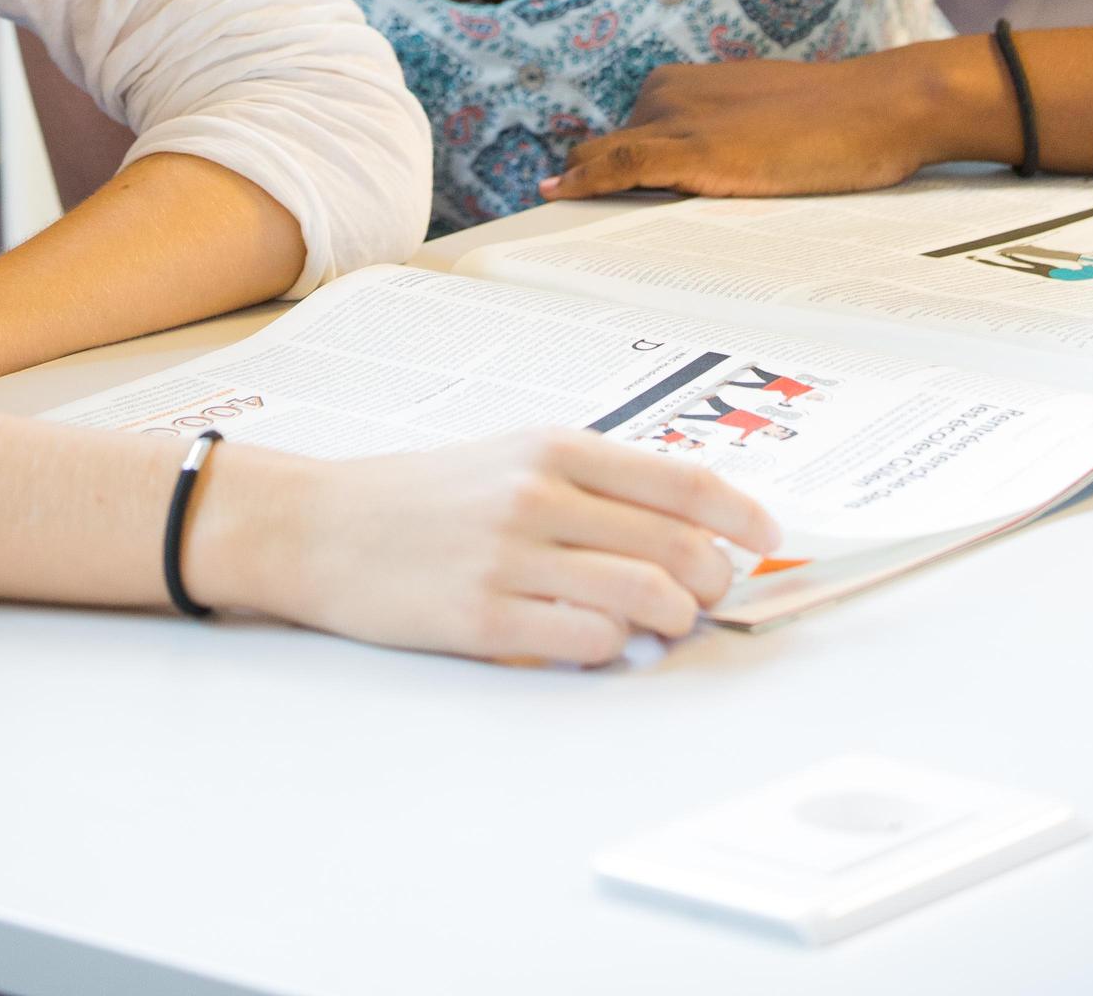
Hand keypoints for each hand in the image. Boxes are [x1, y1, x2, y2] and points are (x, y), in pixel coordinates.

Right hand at [193, 428, 778, 667]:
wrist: (323, 526)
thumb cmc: (425, 495)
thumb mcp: (509, 456)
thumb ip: (590, 482)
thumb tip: (687, 521)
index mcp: (552, 446)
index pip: (681, 480)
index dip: (741, 514)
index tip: (769, 538)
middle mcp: (539, 494)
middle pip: (677, 544)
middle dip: (714, 579)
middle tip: (711, 593)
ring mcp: (513, 558)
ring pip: (646, 597)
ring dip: (674, 620)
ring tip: (664, 623)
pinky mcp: (486, 618)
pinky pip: (589, 640)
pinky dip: (614, 646)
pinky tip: (602, 639)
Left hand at [539, 48, 953, 202]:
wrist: (880, 105)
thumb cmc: (832, 122)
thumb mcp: (756, 125)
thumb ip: (714, 145)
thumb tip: (684, 189)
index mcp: (676, 87)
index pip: (619, 142)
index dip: (598, 180)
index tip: (574, 212)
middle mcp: (665, 95)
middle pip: (607, 155)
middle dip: (591, 192)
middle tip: (569, 242)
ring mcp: (677, 119)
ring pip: (605, 162)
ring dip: (586, 196)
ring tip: (565, 239)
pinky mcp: (695, 149)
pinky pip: (621, 165)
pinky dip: (586, 182)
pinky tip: (558, 197)